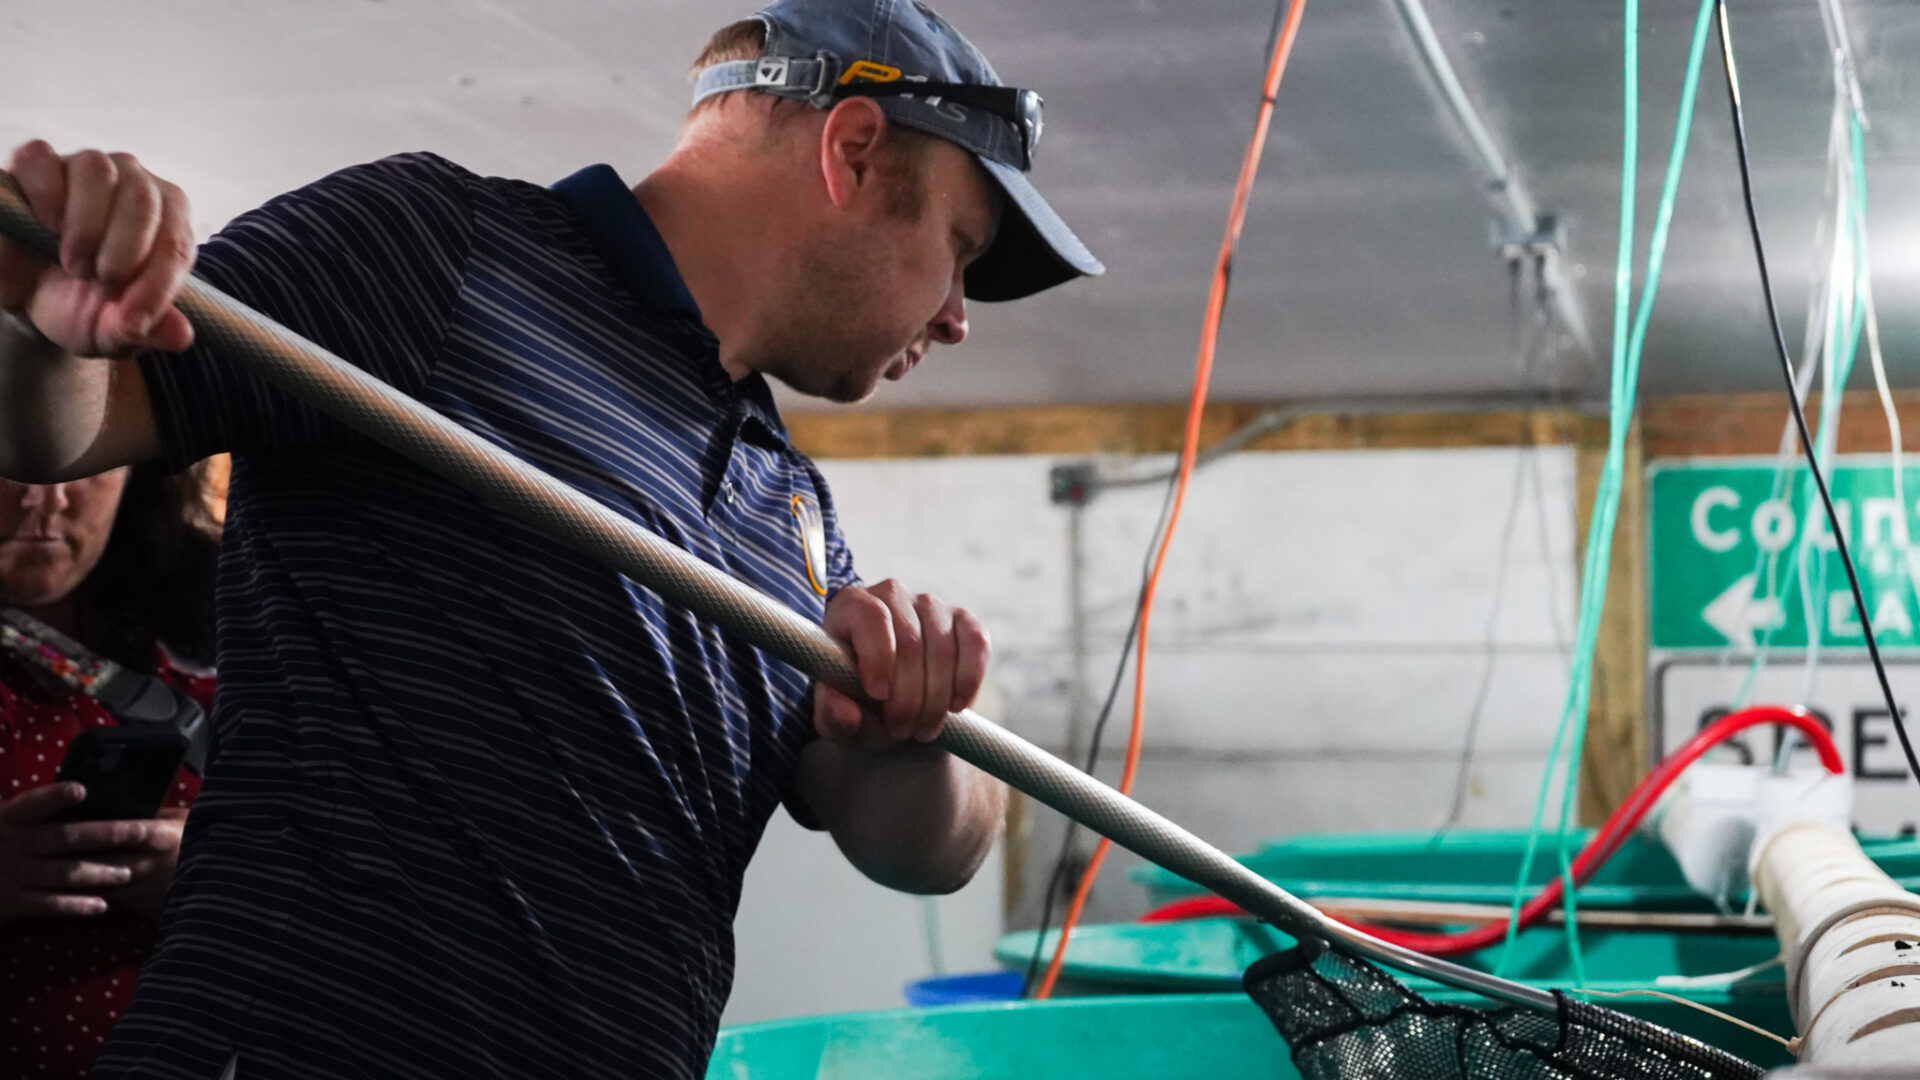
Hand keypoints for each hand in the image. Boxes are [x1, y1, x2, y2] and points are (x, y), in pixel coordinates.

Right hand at [0, 140, 194, 356]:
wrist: (24, 295)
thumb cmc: (80, 306)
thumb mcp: (111, 330)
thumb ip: (146, 331)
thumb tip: (180, 337)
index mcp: (168, 219)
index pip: (177, 244)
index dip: (157, 286)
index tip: (133, 322)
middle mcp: (133, 181)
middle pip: (142, 200)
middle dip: (123, 255)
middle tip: (101, 287)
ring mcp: (85, 166)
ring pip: (97, 170)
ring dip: (85, 226)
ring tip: (73, 264)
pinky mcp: (36, 162)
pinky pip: (43, 159)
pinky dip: (44, 195)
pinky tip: (43, 226)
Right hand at [0, 782, 182, 923]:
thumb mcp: (4, 822)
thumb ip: (33, 812)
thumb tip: (85, 792)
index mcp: (7, 818)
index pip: (32, 805)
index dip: (55, 797)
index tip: (82, 789)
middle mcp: (9, 845)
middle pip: (64, 837)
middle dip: (106, 834)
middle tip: (141, 832)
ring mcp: (10, 874)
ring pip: (62, 872)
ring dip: (98, 873)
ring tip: (128, 872)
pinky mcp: (10, 902)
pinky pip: (48, 905)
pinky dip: (75, 906)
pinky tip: (101, 905)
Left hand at [815, 579, 990, 746]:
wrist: (892, 707)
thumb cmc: (858, 705)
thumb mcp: (837, 716)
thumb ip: (831, 715)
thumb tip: (841, 712)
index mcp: (850, 606)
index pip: (870, 616)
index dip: (878, 655)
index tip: (878, 695)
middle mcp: (892, 595)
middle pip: (909, 640)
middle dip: (908, 695)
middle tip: (902, 731)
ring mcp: (931, 605)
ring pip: (942, 648)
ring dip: (936, 697)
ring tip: (923, 729)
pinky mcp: (963, 620)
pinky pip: (976, 644)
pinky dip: (969, 679)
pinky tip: (957, 706)